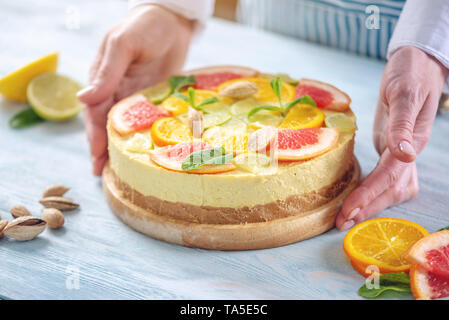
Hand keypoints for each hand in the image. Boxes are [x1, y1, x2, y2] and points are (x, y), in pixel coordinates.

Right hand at [78, 4, 193, 175]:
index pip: (95, 112)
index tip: (96, 155)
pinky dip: (145, 137)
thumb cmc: (143, 26)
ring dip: (122, 148)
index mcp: (103, 79)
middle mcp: (117, 91)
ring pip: (126, 127)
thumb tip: (82, 100)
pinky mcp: (156, 99)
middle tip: (104, 173)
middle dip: (104, 148)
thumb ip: (106, 72)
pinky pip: (149, 121)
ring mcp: (137, 97)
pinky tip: (147, 153)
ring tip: (122, 171)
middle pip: (107, 125)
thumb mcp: (122, 45)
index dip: (94, 135)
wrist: (173, 21)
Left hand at [336, 46, 447, 229]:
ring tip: (346, 219)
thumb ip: (404, 123)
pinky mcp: (393, 152)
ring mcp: (402, 154)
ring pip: (390, 189)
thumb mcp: (405, 94)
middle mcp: (408, 154)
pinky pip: (386, 180)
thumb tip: (405, 155)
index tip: (349, 211)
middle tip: (341, 223)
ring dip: (369, 205)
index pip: (388, 176)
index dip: (369, 195)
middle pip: (390, 189)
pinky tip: (358, 202)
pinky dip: (372, 193)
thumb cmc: (411, 75)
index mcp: (411, 142)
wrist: (418, 65)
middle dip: (366, 208)